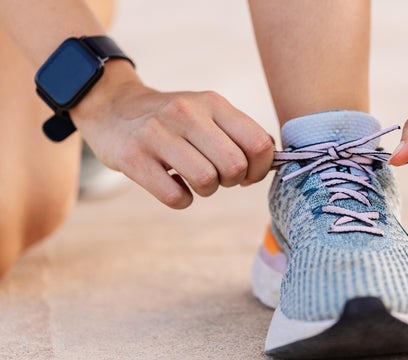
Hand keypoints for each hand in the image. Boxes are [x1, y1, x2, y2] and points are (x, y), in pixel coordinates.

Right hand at [71, 61, 274, 207]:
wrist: (112, 106)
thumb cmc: (172, 119)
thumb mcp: (207, 111)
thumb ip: (239, 132)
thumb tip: (273, 162)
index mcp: (212, 103)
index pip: (258, 142)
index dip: (260, 168)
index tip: (247, 173)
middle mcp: (186, 113)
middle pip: (234, 166)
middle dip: (232, 181)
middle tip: (218, 176)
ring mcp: (156, 134)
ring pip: (206, 181)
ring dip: (206, 190)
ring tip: (195, 180)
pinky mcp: (132, 157)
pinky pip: (175, 196)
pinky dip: (181, 199)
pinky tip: (174, 186)